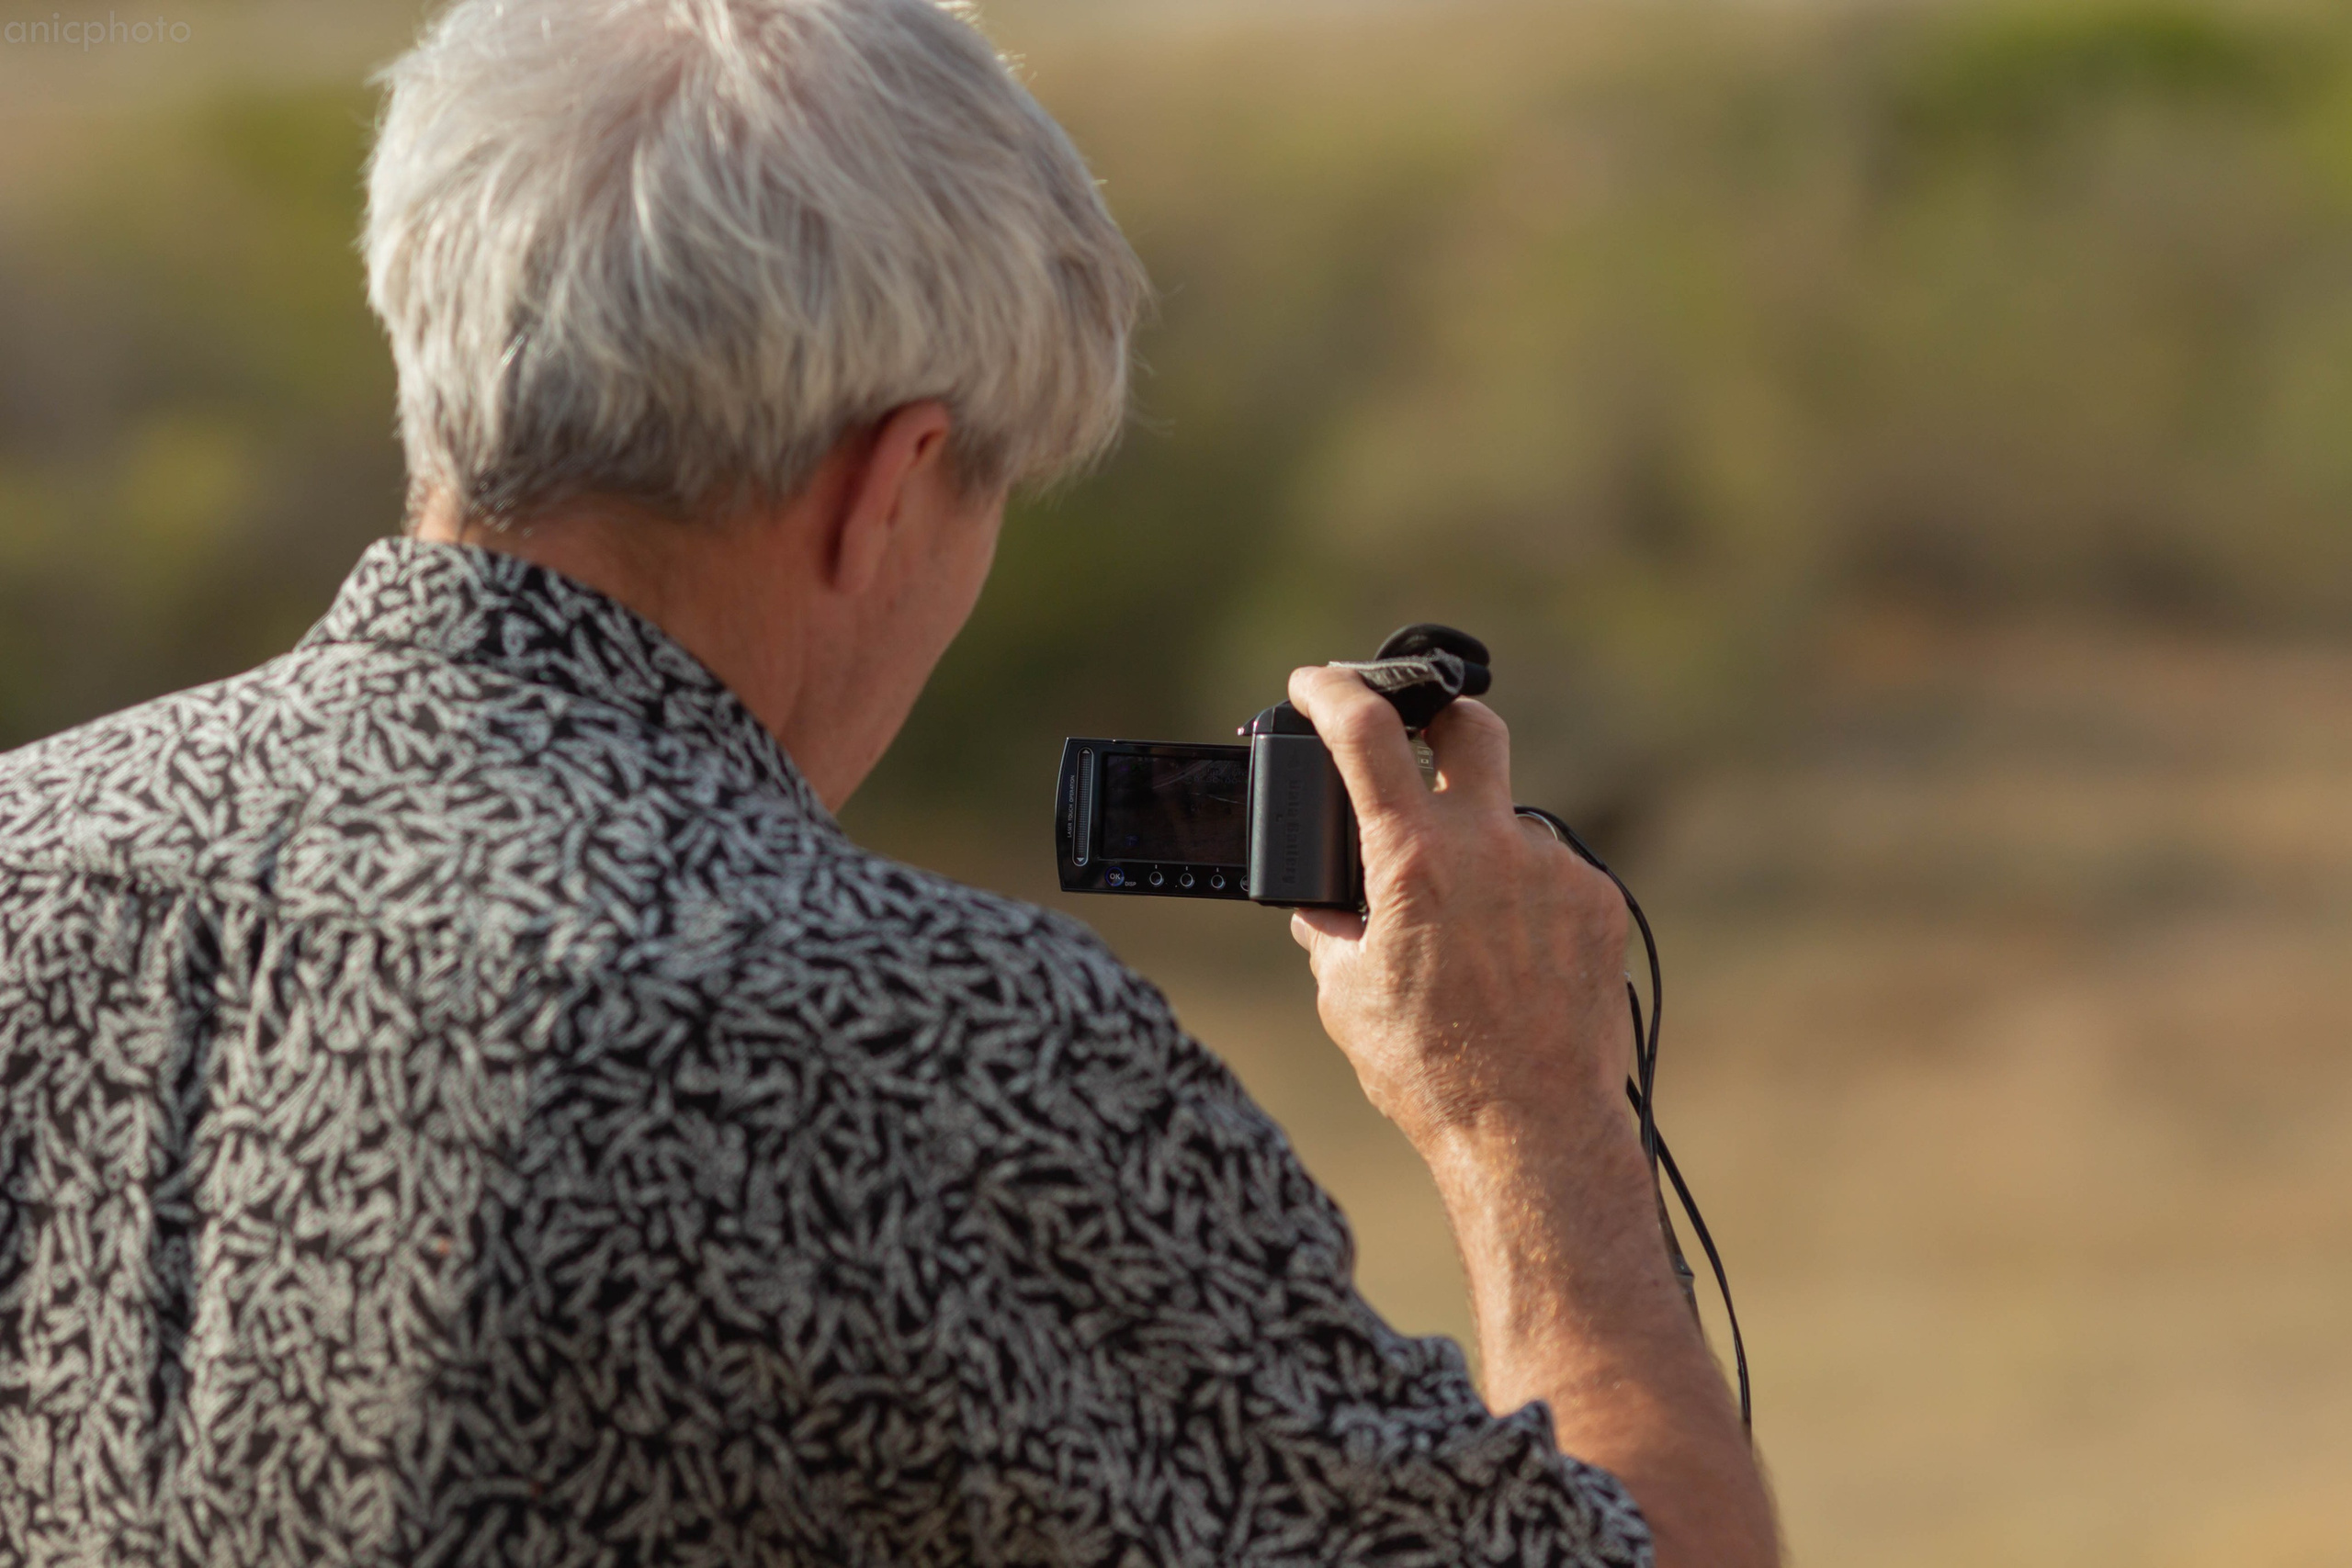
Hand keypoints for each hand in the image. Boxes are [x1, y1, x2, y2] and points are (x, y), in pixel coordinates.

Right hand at [1285, 666, 1634, 1152]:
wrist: (1532, 1132)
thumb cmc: (1429, 1071)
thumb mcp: (1346, 994)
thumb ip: (1332, 930)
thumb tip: (1324, 910)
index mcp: (1413, 859)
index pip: (1366, 731)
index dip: (1333, 689)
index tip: (1317, 682)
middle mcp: (1490, 846)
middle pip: (1469, 725)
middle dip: (1437, 714)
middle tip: (1417, 737)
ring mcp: (1554, 871)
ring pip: (1506, 821)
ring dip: (1478, 848)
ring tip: (1463, 930)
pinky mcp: (1597, 904)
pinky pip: (1550, 875)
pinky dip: (1521, 897)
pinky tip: (1509, 958)